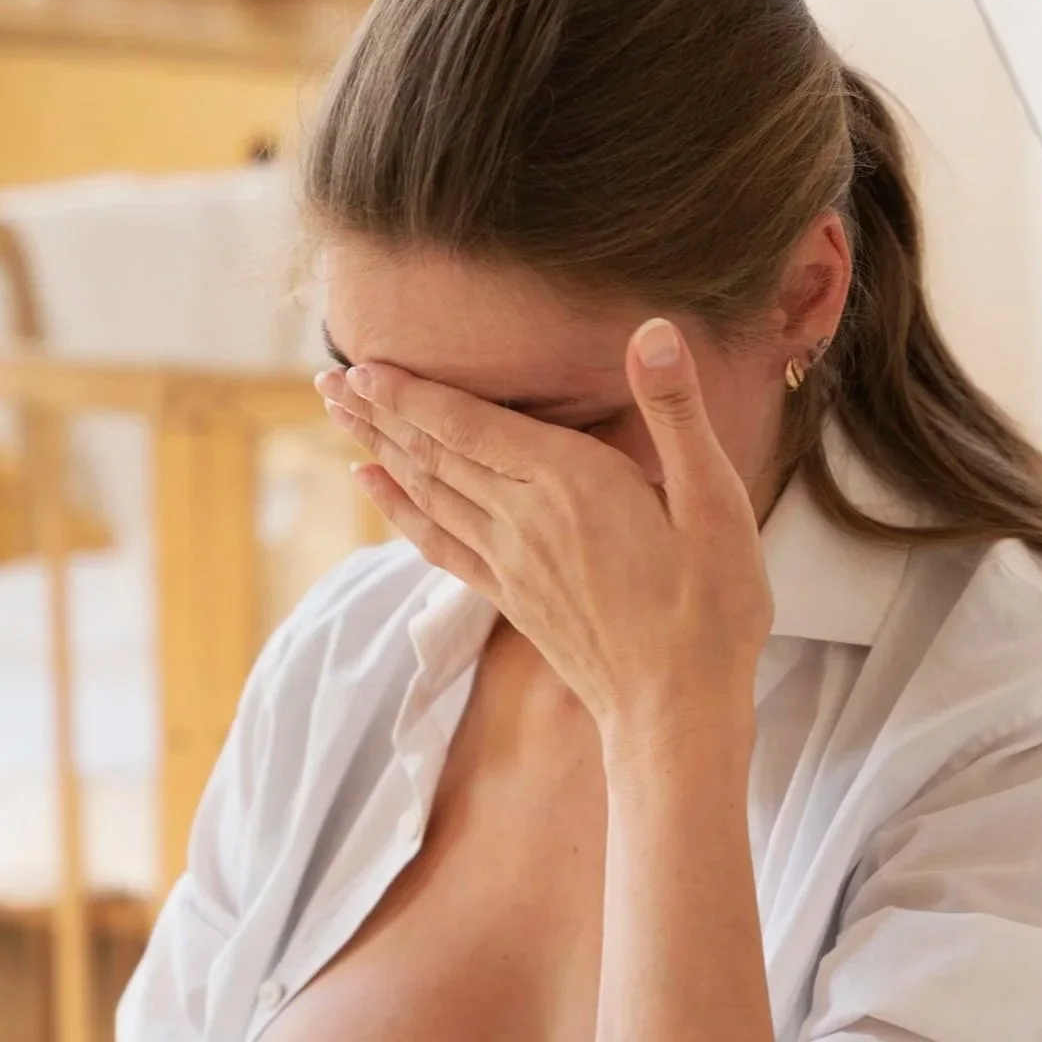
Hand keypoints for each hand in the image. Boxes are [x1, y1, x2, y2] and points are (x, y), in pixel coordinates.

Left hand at [318, 319, 773, 759]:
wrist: (676, 710)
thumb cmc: (710, 607)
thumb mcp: (715, 501)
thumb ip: (675, 413)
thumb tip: (651, 331)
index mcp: (571, 484)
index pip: (469, 426)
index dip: (412, 393)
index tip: (361, 362)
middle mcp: (524, 520)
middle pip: (434, 454)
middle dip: (378, 411)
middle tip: (326, 378)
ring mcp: (510, 562)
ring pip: (428, 492)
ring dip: (379, 448)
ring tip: (337, 414)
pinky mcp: (511, 597)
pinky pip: (438, 543)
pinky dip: (399, 510)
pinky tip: (373, 486)